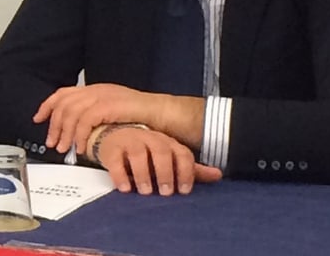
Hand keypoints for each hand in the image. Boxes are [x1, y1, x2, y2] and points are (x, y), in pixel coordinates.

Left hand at [33, 83, 204, 153]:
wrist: (162, 113)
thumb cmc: (140, 118)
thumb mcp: (112, 113)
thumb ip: (95, 116)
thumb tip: (77, 130)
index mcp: (95, 89)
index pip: (63, 93)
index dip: (48, 106)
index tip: (38, 119)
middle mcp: (96, 89)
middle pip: (64, 103)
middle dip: (54, 125)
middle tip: (52, 143)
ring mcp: (102, 95)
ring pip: (71, 112)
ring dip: (65, 133)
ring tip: (64, 149)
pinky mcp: (108, 106)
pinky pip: (86, 120)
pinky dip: (80, 135)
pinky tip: (81, 147)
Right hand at [90, 124, 221, 194]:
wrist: (112, 137)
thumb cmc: (145, 152)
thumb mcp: (168, 159)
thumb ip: (190, 168)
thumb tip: (218, 175)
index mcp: (166, 142)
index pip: (181, 153)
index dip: (185, 171)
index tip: (184, 190)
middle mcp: (149, 138)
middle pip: (161, 151)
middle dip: (165, 172)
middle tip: (165, 192)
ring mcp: (129, 141)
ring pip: (138, 153)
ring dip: (143, 174)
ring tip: (145, 191)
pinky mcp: (111, 149)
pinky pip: (115, 160)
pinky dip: (120, 175)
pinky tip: (125, 188)